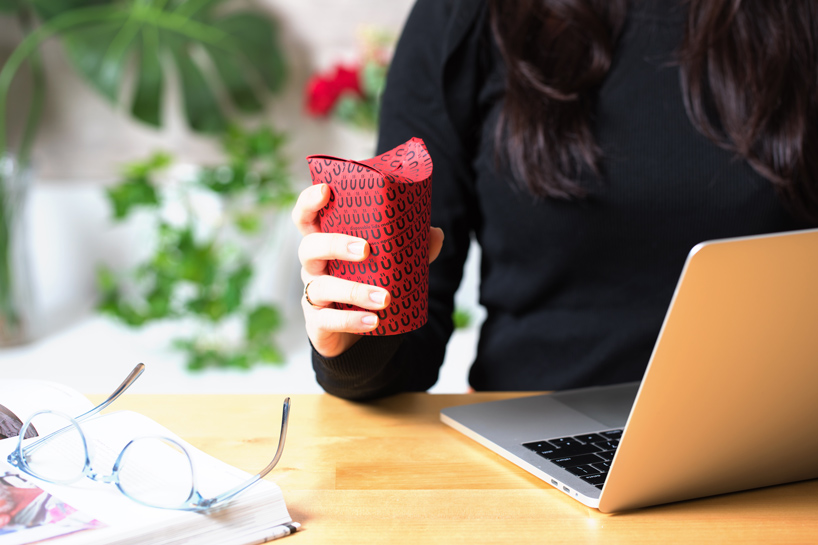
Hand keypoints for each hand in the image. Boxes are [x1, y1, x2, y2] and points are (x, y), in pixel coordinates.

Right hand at [292, 184, 443, 357]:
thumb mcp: (387, 264)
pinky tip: (373, 321)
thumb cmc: (368, 285)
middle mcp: (314, 265)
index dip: (309, 202)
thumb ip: (410, 248)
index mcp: (326, 243)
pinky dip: (351, 320)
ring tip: (385, 298)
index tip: (326, 190)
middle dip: (334, 244)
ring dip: (354, 290)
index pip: (306, 217)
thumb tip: (435, 233)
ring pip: (322, 286)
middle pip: (309, 247)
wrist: (356, 335)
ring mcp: (312, 293)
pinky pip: (328, 319)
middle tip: (365, 249)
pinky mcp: (316, 321)